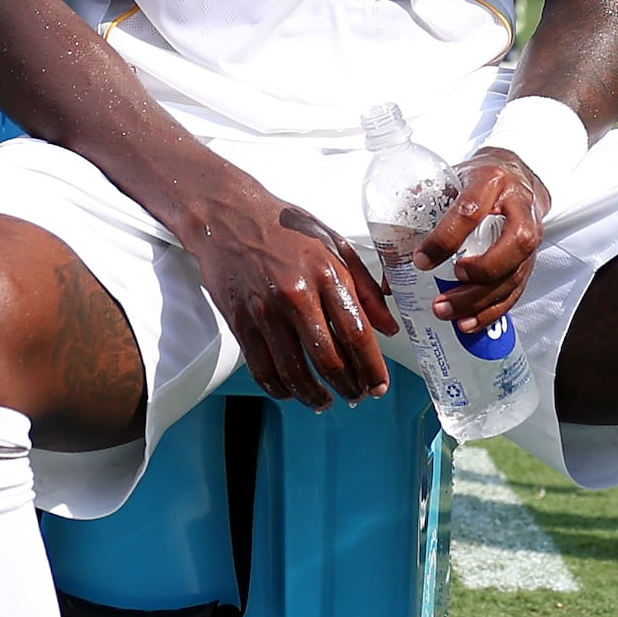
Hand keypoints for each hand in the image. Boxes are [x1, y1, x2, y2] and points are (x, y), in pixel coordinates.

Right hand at [160, 171, 395, 407]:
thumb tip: (389, 327)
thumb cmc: (284, 228)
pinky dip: (280, 389)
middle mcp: (295, 295)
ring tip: (325, 401)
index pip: (356, 332)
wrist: (228, 215)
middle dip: (348, 386)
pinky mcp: (240, 322)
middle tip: (356, 395)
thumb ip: (366, 288)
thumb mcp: (335, 245)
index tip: (379, 385)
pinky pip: (262, 369)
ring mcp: (264, 312)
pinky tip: (292, 391)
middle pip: (328, 359)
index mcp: (325, 273)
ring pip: (294, 372)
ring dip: (314, 396)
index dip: (371, 367)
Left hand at [420, 147, 549, 335]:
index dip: (445, 238)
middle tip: (448, 284)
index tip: (421, 259)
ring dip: (480, 299)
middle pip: (513, 243)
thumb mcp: (450, 178)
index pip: (471, 210)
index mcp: (490, 180)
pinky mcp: (531, 257)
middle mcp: (518, 207)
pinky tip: (469, 322)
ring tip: (447, 311)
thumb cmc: (478, 180)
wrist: (517, 177)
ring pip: (515, 272)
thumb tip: (389, 254)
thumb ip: (420, 208)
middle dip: (480, 270)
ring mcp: (531, 233)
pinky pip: (517, 288)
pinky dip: (492, 310)